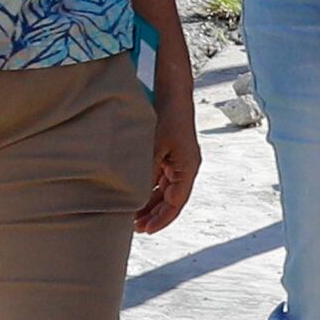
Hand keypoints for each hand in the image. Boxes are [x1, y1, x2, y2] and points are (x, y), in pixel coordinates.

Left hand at [135, 53, 202, 234]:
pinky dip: (147, 187)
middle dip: (153, 214)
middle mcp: (184, 166)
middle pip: (170, 199)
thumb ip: (145, 172)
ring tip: (131, 216)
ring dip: (149, 202)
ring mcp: (176, 160)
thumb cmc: (164, 116)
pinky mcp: (168, 152)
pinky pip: (159, 177)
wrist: (170, 89)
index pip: (176, 202)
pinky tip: (133, 195)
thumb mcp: (152, 147)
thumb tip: (133, 197)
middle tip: (135, 228)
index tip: (147, 230)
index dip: (162, 218)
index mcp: (187, 168)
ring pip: (163, 189)